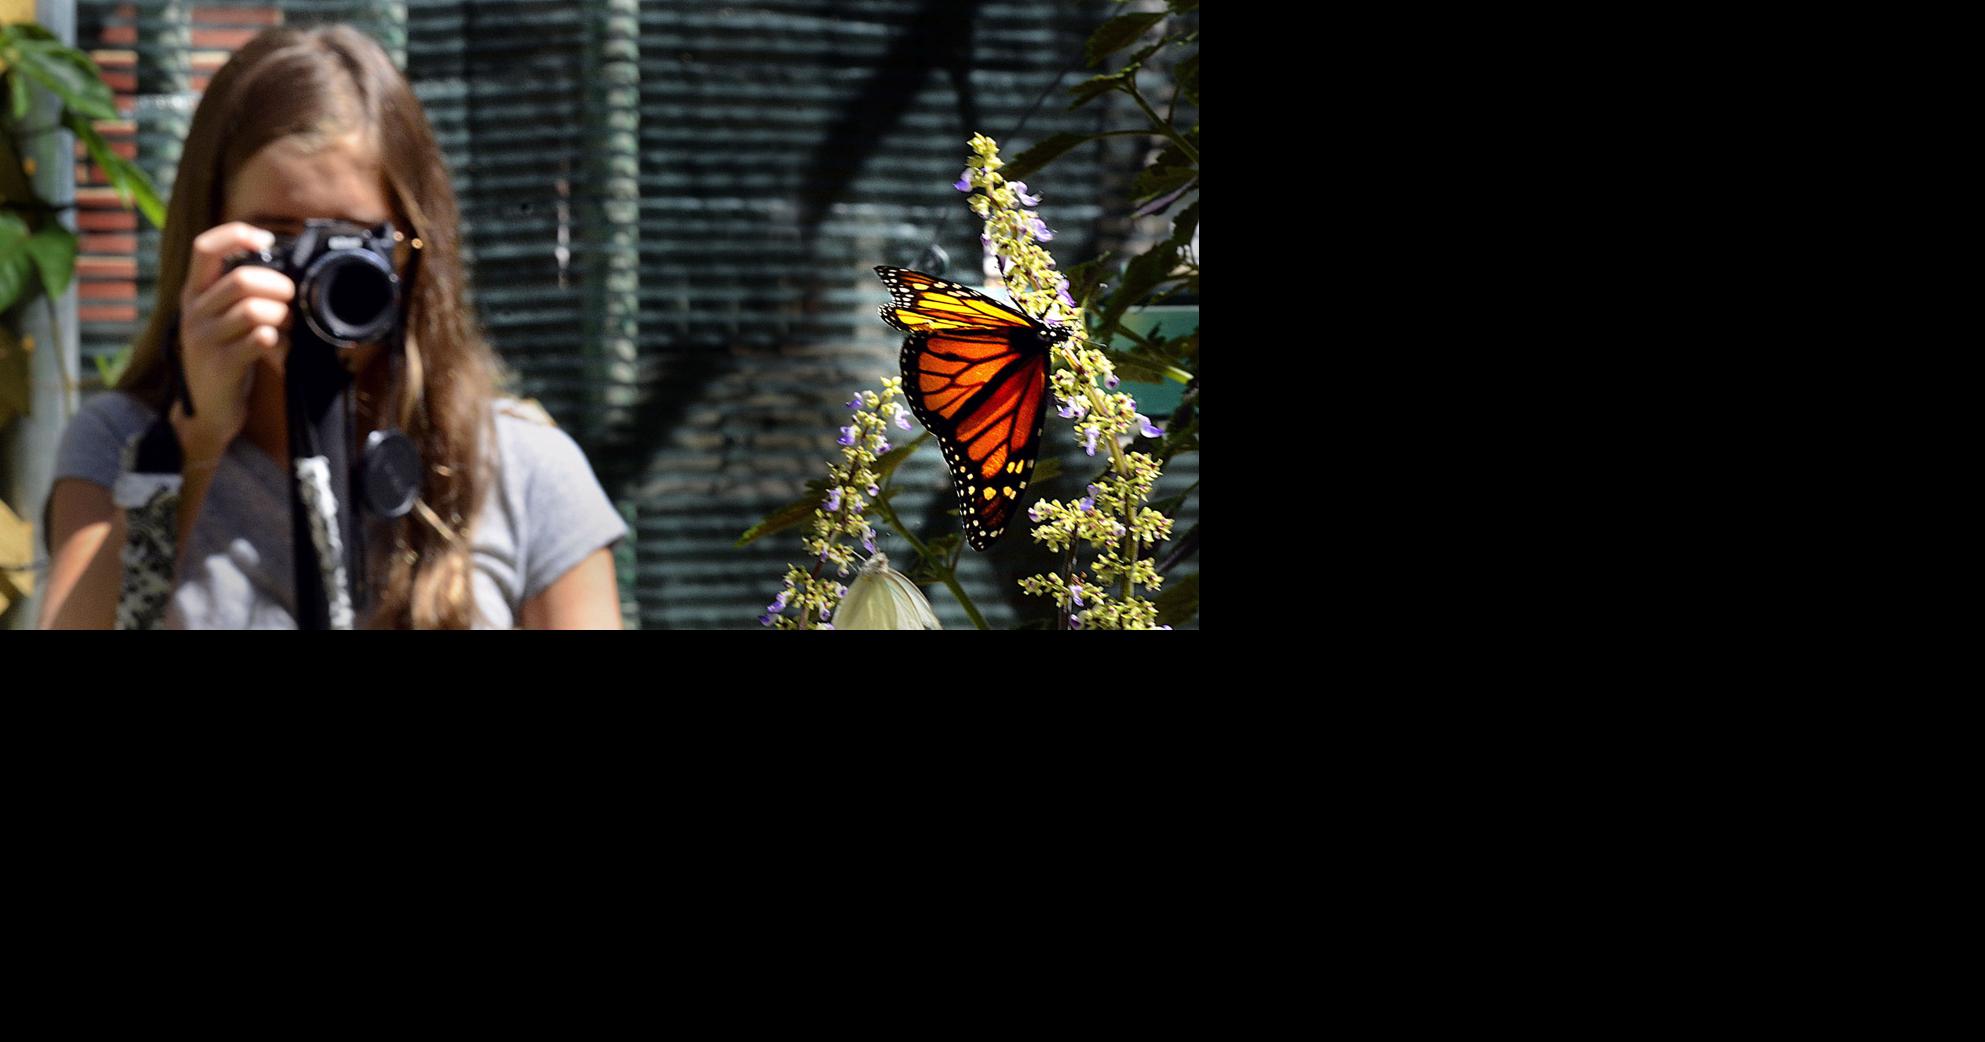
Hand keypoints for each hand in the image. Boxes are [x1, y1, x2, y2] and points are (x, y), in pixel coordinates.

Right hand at [169, 222, 295, 459]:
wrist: (206, 411)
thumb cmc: (224, 358)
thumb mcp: (221, 320)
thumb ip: (241, 296)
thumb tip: (287, 274)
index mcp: (194, 293)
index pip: (204, 248)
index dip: (236, 236)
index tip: (266, 240)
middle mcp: (193, 311)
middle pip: (242, 280)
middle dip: (279, 287)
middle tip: (291, 301)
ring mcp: (204, 339)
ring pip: (254, 310)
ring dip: (282, 317)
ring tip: (286, 329)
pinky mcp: (220, 365)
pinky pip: (260, 341)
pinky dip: (280, 344)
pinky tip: (280, 352)